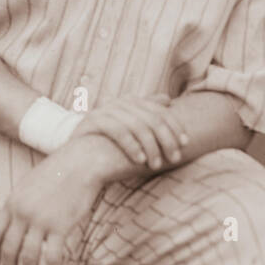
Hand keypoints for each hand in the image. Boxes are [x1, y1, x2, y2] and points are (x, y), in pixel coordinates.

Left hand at [0, 137, 102, 264]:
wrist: (82, 163)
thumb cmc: (59, 173)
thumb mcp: (29, 185)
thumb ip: (19, 205)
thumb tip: (14, 225)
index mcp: (12, 203)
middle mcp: (22, 213)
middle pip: (9, 251)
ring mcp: (41, 221)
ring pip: (29, 258)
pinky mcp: (61, 227)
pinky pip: (53, 258)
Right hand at [72, 93, 188, 171]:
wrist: (78, 157)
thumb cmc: (110, 145)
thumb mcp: (131, 129)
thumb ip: (147, 115)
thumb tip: (168, 99)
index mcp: (131, 102)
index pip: (160, 111)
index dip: (175, 126)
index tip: (186, 143)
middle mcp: (119, 103)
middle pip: (151, 118)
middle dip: (166, 139)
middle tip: (175, 158)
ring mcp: (105, 110)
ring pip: (137, 125)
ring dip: (151, 147)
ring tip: (157, 165)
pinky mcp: (93, 121)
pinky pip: (118, 131)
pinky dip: (132, 146)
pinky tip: (140, 161)